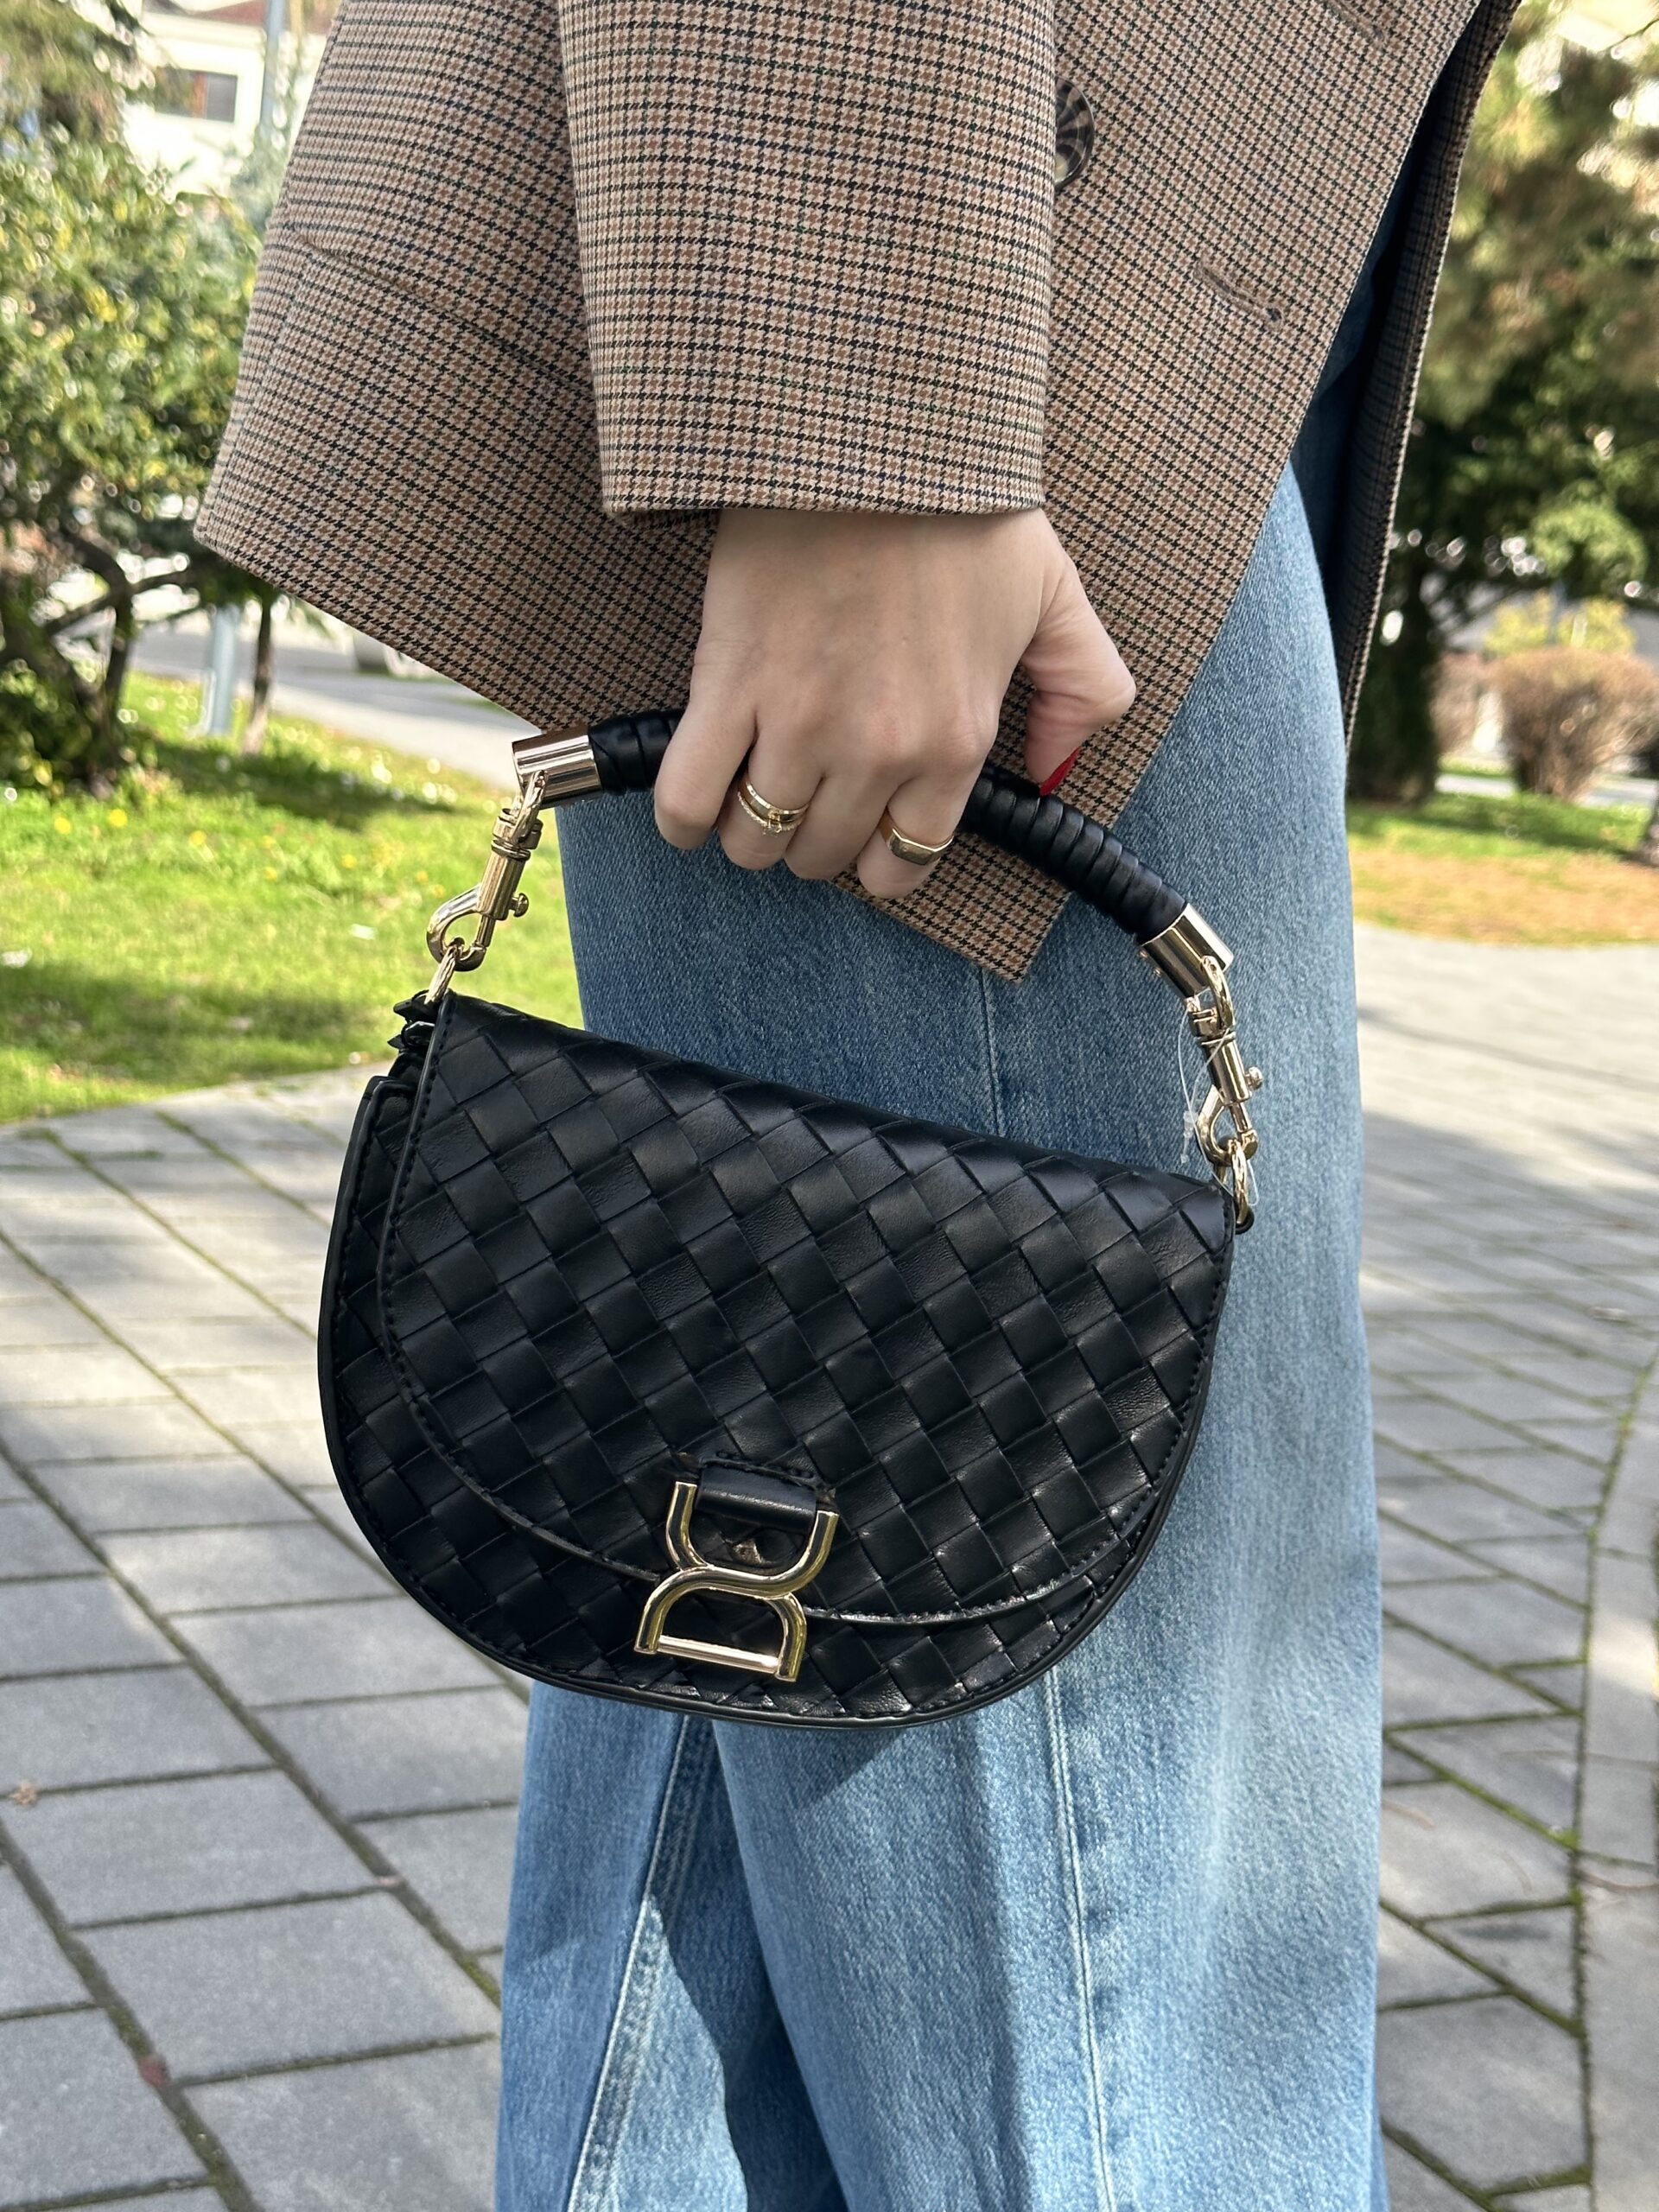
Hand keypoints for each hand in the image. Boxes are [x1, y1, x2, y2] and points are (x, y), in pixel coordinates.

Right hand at [653, 507, 1134, 897]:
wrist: (871, 432)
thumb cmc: (963, 506)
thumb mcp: (1056, 596)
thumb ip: (1084, 690)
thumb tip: (1056, 766)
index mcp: (953, 742)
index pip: (907, 860)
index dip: (880, 860)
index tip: (864, 836)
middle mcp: (877, 752)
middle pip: (823, 855)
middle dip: (813, 843)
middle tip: (805, 801)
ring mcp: (799, 726)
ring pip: (756, 841)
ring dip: (750, 832)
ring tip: (751, 796)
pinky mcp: (730, 687)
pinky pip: (689, 797)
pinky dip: (684, 818)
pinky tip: (693, 806)